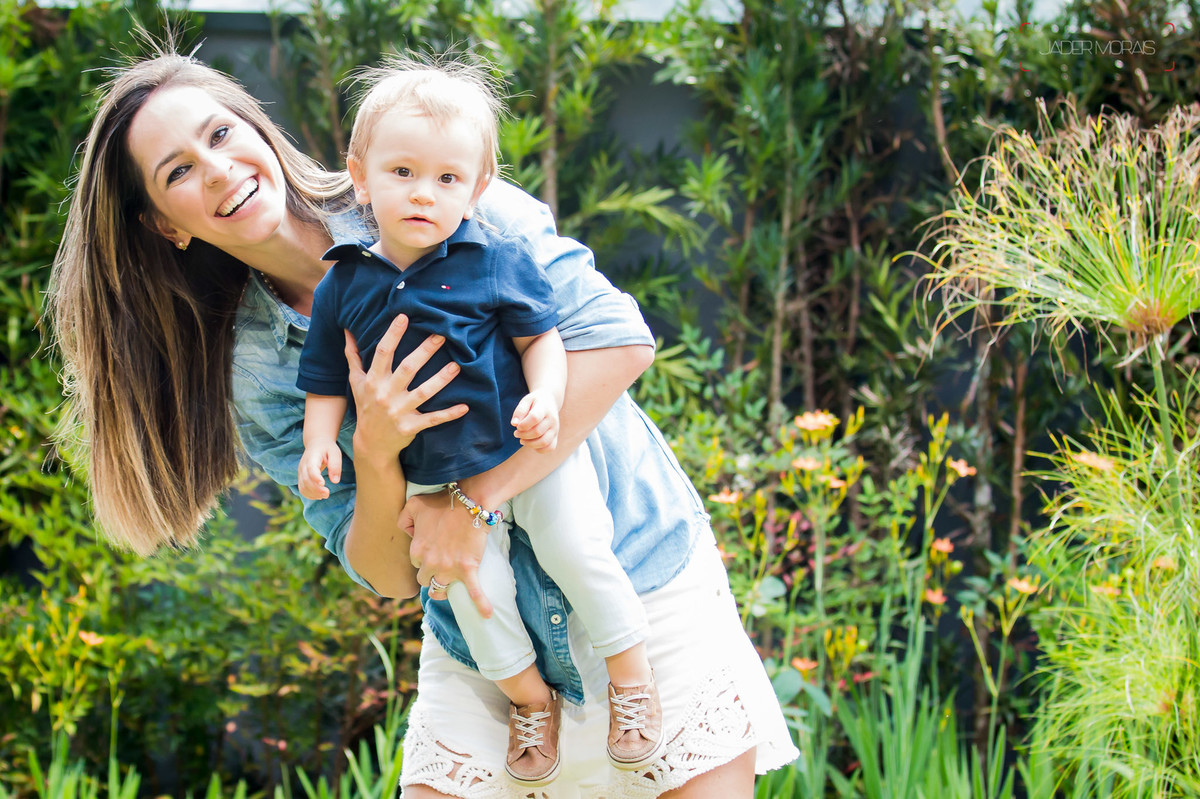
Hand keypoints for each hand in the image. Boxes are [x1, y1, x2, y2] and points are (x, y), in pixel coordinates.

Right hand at [298, 443, 340, 499]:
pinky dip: (309, 495)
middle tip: (327, 494)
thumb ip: (335, 465)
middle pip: (306, 480)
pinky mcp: (301, 477)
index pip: (310, 468)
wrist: (316, 444)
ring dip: (313, 494)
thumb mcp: (335, 452)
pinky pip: (302, 489)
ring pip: (303, 486)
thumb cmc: (327, 448)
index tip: (323, 484)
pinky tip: (319, 496)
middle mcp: (303, 465)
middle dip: (316, 489)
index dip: (315, 477)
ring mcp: (300, 472)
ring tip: (325, 495)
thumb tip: (335, 481)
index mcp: (312, 457)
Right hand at [345, 314, 468, 461]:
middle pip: (407, 369)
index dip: (392, 334)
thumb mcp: (356, 382)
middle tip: (441, 335)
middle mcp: (385, 394)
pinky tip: (465, 406)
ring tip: (456, 366)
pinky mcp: (411, 427)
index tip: (404, 317)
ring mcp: (398, 411)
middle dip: (425, 351)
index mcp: (373, 380)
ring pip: (423, 393)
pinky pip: (432, 419)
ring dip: (441, 379)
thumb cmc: (365, 407)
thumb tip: (347, 330)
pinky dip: (449, 414)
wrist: (370, 444)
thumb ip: (353, 356)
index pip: (382, 353)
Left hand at [400, 491, 492, 617]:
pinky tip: (486, 614)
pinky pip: (474, 592)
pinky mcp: (467, 569)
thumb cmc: (443, 502)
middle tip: (439, 567)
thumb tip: (408, 533)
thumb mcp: (414, 504)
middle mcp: (430, 563)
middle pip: (425, 580)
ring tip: (448, 588)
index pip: (416, 564)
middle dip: (430, 575)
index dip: (424, 559)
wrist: (470, 502)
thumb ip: (404, 519)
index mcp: (417, 550)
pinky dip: (481, 604)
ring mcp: (448, 569)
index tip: (432, 552)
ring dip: (442, 589)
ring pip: (440, 590)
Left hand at [511, 387, 558, 450]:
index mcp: (544, 408)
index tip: (517, 426)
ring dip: (530, 444)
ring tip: (522, 440)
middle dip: (523, 435)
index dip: (523, 425)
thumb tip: (514, 424)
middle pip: (537, 432)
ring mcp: (555, 429)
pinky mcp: (555, 436)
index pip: (534, 418)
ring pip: (544, 442)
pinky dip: (539, 449)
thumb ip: (519, 411)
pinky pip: (550, 447)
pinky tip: (532, 443)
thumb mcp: (526, 401)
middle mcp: (552, 419)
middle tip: (516, 433)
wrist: (549, 401)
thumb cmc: (534, 402)